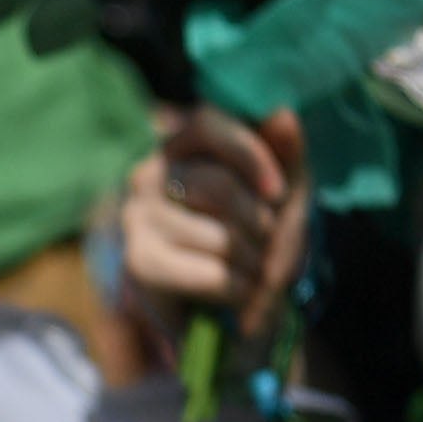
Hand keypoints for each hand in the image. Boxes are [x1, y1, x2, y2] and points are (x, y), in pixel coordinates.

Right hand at [115, 107, 309, 348]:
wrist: (224, 307)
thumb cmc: (252, 236)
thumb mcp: (280, 192)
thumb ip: (285, 154)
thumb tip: (283, 114)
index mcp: (181, 146)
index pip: (206, 125)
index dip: (248, 154)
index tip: (278, 193)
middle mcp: (148, 175)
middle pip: (219, 187)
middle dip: (262, 224)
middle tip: (268, 244)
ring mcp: (138, 218)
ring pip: (220, 237)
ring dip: (255, 262)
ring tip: (252, 270)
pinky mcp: (140, 262)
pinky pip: (211, 274)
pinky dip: (240, 289)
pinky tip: (237, 292)